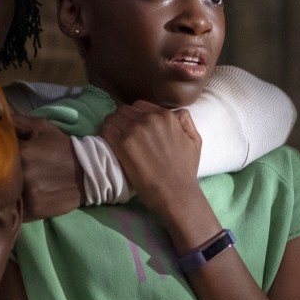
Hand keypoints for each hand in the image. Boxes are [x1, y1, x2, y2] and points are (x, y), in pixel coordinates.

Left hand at [13, 114, 83, 219]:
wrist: (88, 172)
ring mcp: (27, 195)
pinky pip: (11, 211)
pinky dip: (7, 208)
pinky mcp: (32, 211)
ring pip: (0, 196)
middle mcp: (22, 174)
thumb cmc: (61, 147)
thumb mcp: (41, 127)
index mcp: (21, 152)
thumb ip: (16, 121)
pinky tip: (8, 202)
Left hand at [99, 101, 201, 215]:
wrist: (176, 193)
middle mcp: (149, 119)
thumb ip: (185, 121)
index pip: (139, 106)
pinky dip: (105, 135)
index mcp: (165, 116)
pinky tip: (109, 145)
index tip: (133, 127)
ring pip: (113, 117)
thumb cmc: (186, 171)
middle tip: (122, 134)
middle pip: (124, 110)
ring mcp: (134, 131)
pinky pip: (106, 130)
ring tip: (115, 139)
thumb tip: (175, 112)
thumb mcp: (195, 140)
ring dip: (112, 126)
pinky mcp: (122, 145)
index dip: (135, 116)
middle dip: (122, 120)